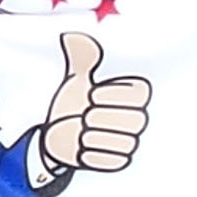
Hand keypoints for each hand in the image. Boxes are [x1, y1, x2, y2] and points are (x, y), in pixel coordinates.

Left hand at [34, 32, 149, 180]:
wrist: (57, 132)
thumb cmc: (70, 101)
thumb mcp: (74, 78)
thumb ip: (80, 58)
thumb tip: (72, 35)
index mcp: (131, 94)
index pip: (140, 94)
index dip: (113, 95)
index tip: (90, 95)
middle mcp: (136, 118)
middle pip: (135, 120)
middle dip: (101, 117)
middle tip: (83, 115)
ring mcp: (129, 140)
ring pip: (123, 142)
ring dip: (93, 136)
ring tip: (79, 130)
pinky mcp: (117, 161)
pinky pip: (113, 160)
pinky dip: (91, 154)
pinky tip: (79, 145)